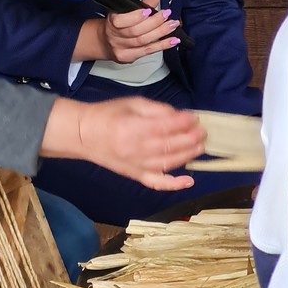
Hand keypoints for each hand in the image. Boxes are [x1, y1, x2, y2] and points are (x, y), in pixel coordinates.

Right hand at [41, 95, 205, 191]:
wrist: (84, 134)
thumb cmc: (108, 114)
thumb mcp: (131, 103)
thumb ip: (156, 109)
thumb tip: (178, 115)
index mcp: (132, 128)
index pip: (165, 127)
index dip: (183, 122)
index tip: (195, 117)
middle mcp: (136, 149)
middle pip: (170, 146)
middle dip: (190, 138)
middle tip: (203, 131)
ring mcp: (136, 165)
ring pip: (168, 163)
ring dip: (188, 156)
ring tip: (201, 147)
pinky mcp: (135, 175)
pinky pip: (156, 183)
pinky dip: (174, 184)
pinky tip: (189, 180)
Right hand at [100, 0, 182, 63]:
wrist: (104, 42)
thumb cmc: (114, 25)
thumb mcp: (122, 11)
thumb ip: (139, 5)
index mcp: (111, 23)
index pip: (121, 21)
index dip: (136, 16)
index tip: (148, 10)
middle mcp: (114, 37)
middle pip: (136, 32)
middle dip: (154, 22)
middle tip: (166, 15)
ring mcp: (121, 49)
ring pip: (144, 42)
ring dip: (161, 33)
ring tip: (172, 25)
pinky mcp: (129, 58)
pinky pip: (148, 51)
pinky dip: (163, 45)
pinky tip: (172, 40)